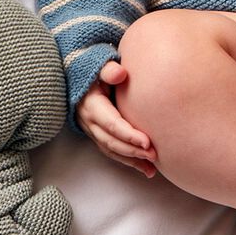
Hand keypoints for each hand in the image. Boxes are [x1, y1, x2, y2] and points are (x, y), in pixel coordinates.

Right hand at [76, 61, 156, 177]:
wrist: (81, 77)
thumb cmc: (97, 70)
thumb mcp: (100, 66)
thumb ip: (109, 69)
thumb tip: (120, 74)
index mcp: (92, 105)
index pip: (111, 124)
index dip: (128, 134)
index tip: (147, 142)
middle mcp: (90, 121)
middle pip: (111, 141)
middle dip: (132, 151)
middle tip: (153, 155)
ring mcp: (93, 130)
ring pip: (111, 150)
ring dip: (131, 160)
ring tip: (151, 168)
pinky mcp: (99, 135)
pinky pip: (113, 151)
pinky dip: (128, 161)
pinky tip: (145, 168)